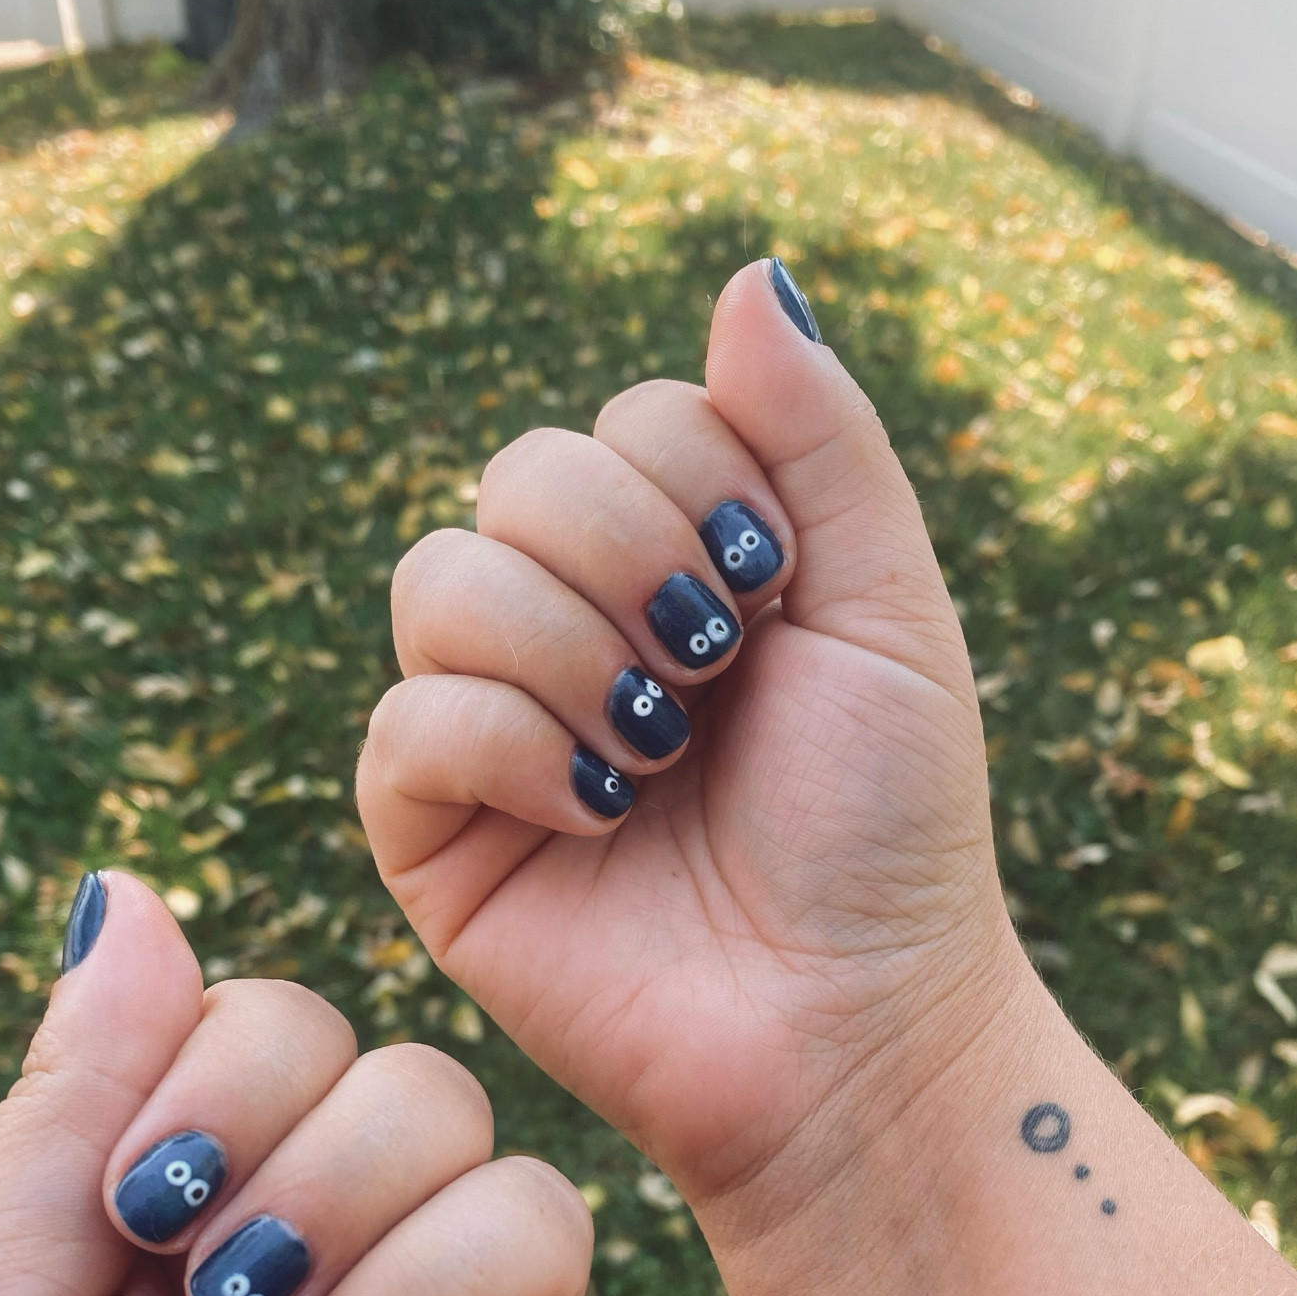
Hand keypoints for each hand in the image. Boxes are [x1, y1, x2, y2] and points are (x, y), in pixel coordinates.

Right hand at [357, 260, 1020, 1236]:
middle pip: (515, 475)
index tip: (781, 596)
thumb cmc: (886, 828)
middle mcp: (572, 632)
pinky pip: (407, 725)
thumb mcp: (889, 607)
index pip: (626, 421)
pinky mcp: (432, 839)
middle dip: (631, 552)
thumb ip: (819, 438)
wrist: (854, 1024)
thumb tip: (746, 271)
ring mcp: (494, 733)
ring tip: (659, 747)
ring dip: (569, 649)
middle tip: (714, 664)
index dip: (705, 484)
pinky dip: (509, 749)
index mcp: (677, 568)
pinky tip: (600, 814)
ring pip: (437, 581)